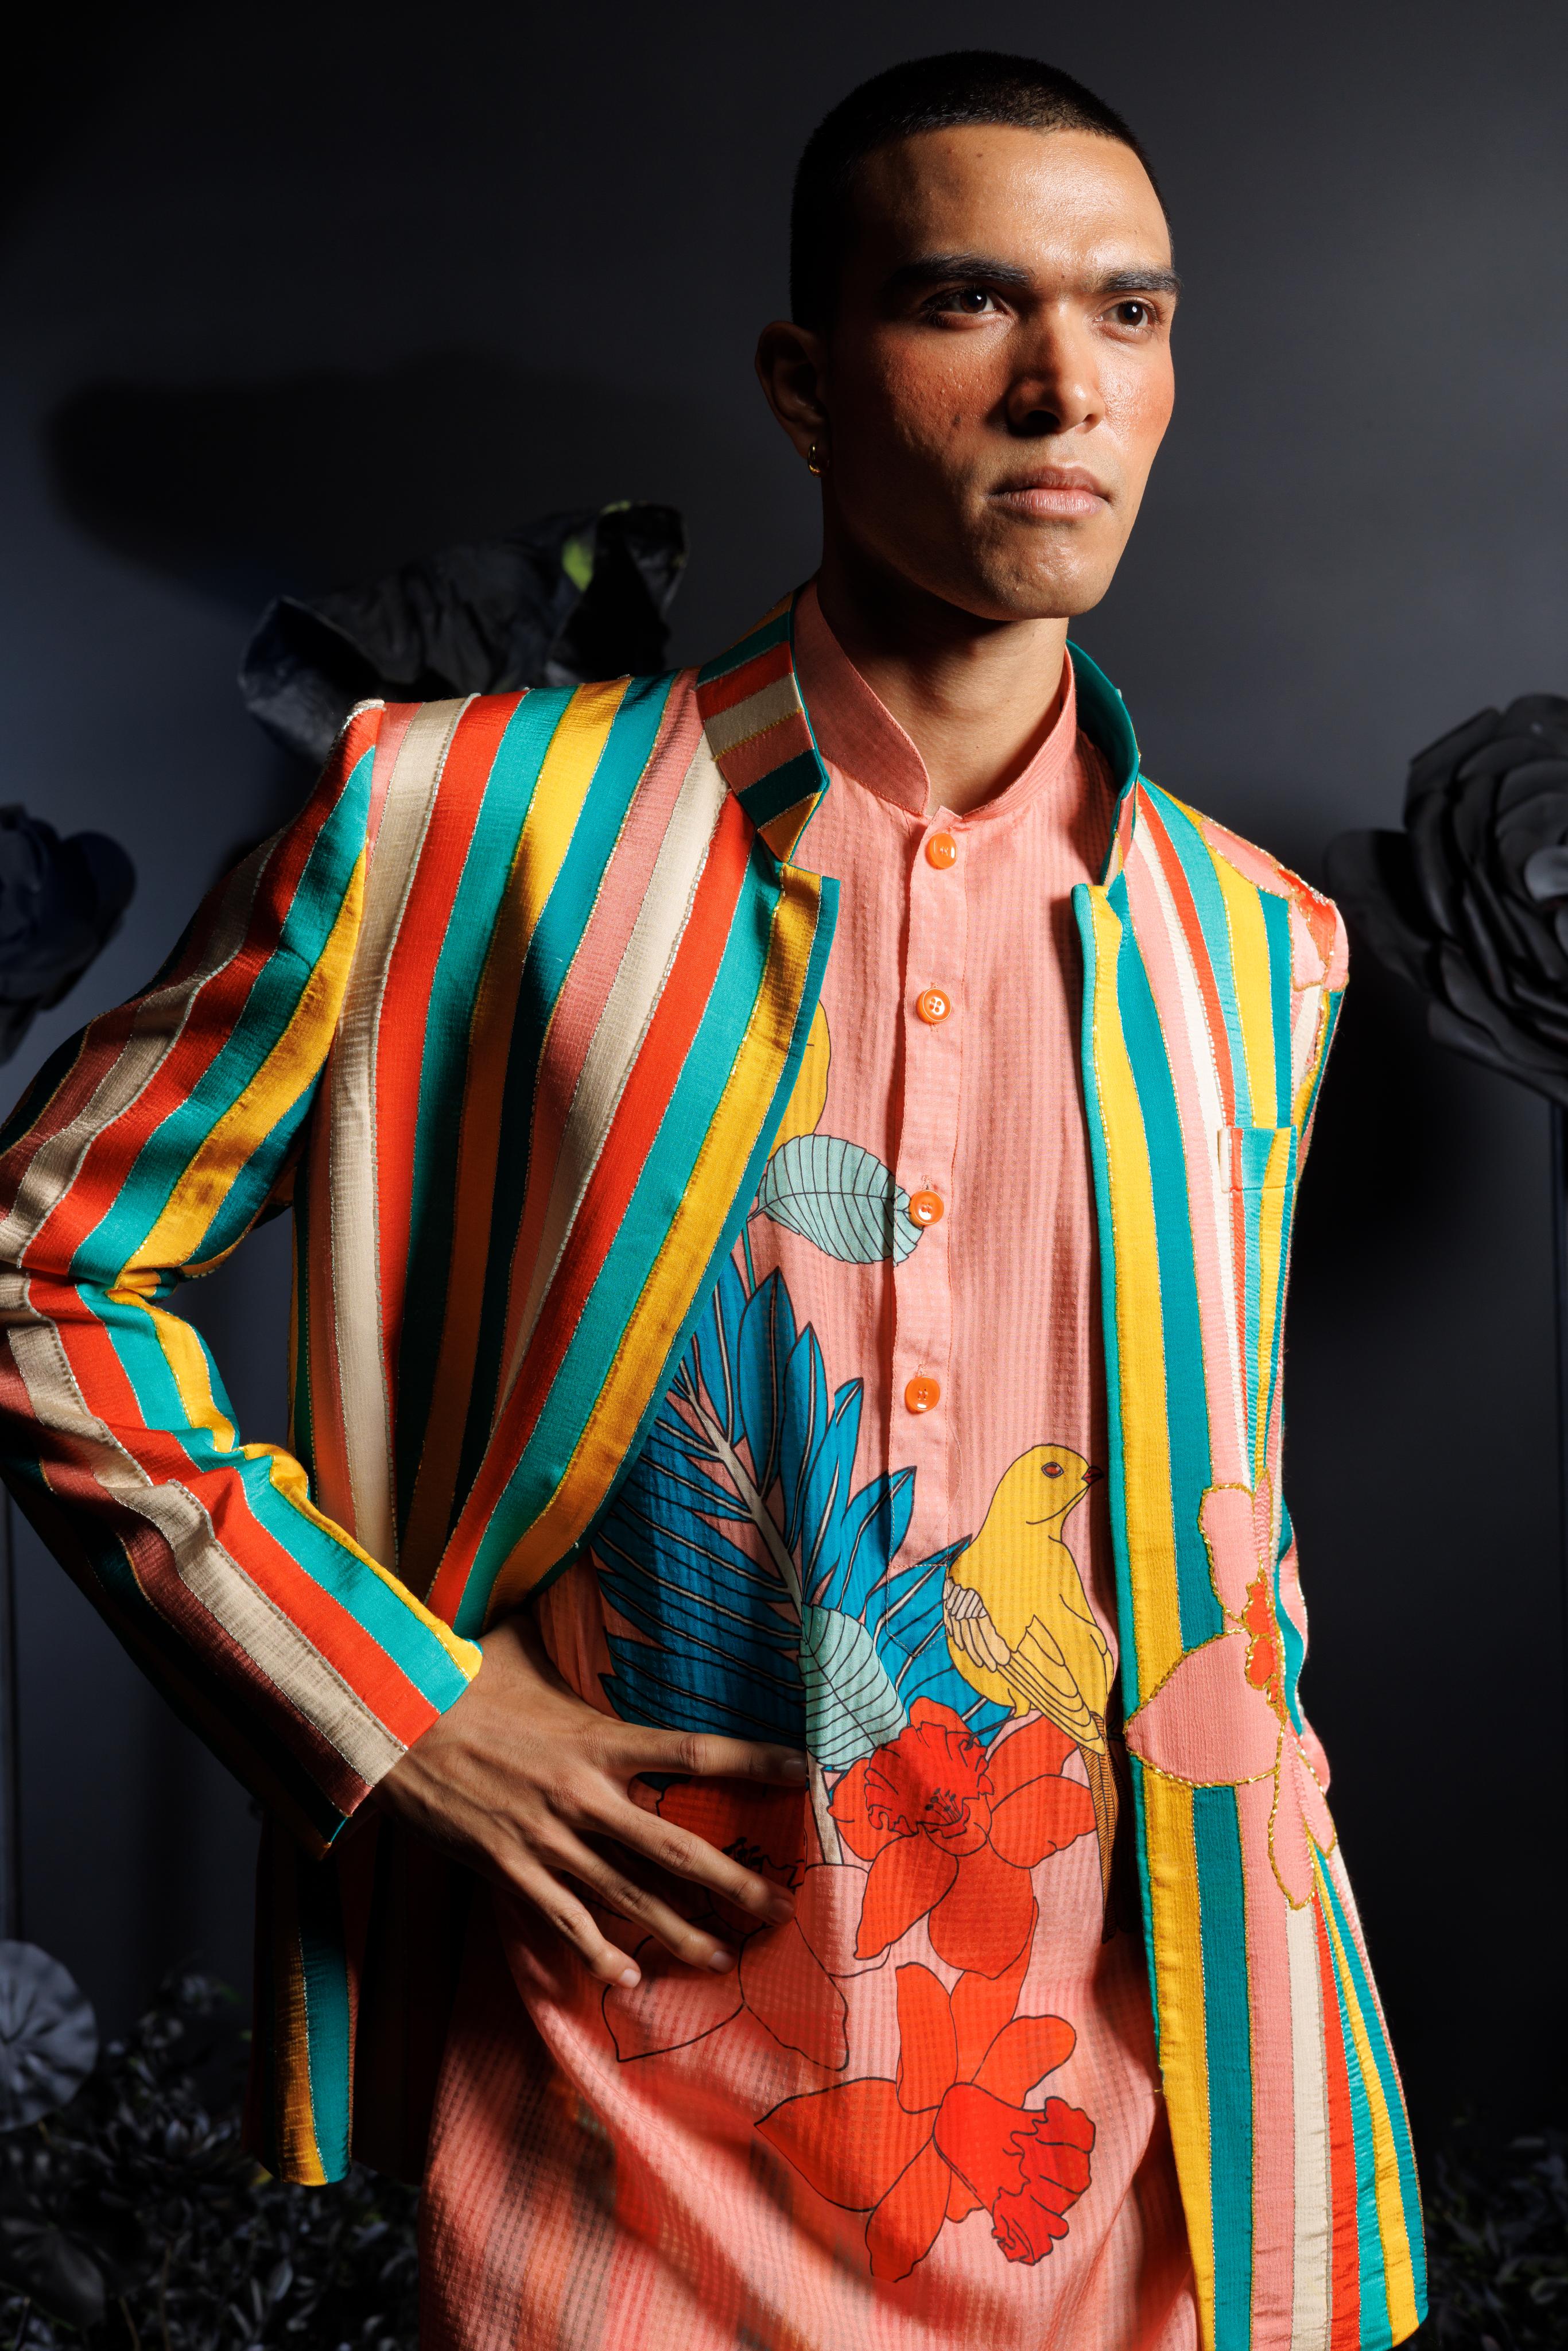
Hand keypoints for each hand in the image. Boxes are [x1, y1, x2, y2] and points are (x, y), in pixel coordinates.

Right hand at [375, 1612, 808, 1986]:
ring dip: (678, 1932)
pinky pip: (562, 1921)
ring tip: (724, 1957)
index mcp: (598, 1737)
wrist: (391, 1723)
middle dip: (733, 1882)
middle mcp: (583, 1795)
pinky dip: (596, 1953)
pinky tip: (628, 1979)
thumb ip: (559, 1621)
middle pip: (677, 1846)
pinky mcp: (509, 1868)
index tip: (805, 1772)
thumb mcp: (520, 1641)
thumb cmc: (460, 1678)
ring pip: (628, 1896)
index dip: (754, 1761)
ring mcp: (547, 1838)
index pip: (695, 1750)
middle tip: (781, 1907)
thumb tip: (569, 1557)